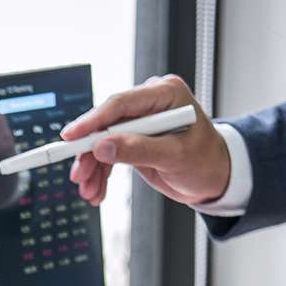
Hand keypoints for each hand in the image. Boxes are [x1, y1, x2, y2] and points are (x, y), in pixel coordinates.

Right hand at [62, 74, 230, 206]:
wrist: (215, 177)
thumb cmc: (206, 162)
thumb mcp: (175, 157)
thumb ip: (139, 150)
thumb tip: (103, 146)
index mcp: (165, 94)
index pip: (120, 103)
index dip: (92, 121)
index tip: (71, 137)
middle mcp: (150, 103)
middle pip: (106, 123)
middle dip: (90, 153)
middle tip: (79, 176)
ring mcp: (140, 120)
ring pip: (103, 140)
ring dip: (93, 168)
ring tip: (90, 192)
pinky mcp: (134, 137)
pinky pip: (109, 152)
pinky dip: (101, 172)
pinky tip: (98, 190)